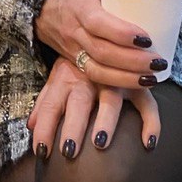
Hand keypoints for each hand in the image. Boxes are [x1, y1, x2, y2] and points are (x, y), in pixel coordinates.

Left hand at [28, 56, 160, 158]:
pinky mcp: (137, 84)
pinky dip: (150, 122)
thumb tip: (31, 126)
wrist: (103, 30)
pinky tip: (148, 142)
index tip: (41, 151)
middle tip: (68, 151)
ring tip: (100, 143)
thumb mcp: (58, 78)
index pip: (52, 104)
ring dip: (105, 120)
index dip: (45, 127)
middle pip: (78, 102)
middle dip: (73, 126)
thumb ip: (45, 102)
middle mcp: (89, 79)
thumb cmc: (77, 65)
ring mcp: (115, 80)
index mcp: (65, 78)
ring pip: (110, 100)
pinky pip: (147, 104)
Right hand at [34, 0, 164, 89]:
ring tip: (152, 77)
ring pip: (97, 70)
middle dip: (132, 61)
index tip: (147, 38)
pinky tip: (138, 83)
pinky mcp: (74, 63)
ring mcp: (72, 50)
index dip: (122, 33)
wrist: (42, 9)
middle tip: (158, 61)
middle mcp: (73, 31)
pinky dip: (118, 83)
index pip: (98, 22)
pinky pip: (94, 77)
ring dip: (127, 78)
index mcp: (78, 6)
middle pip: (101, 51)